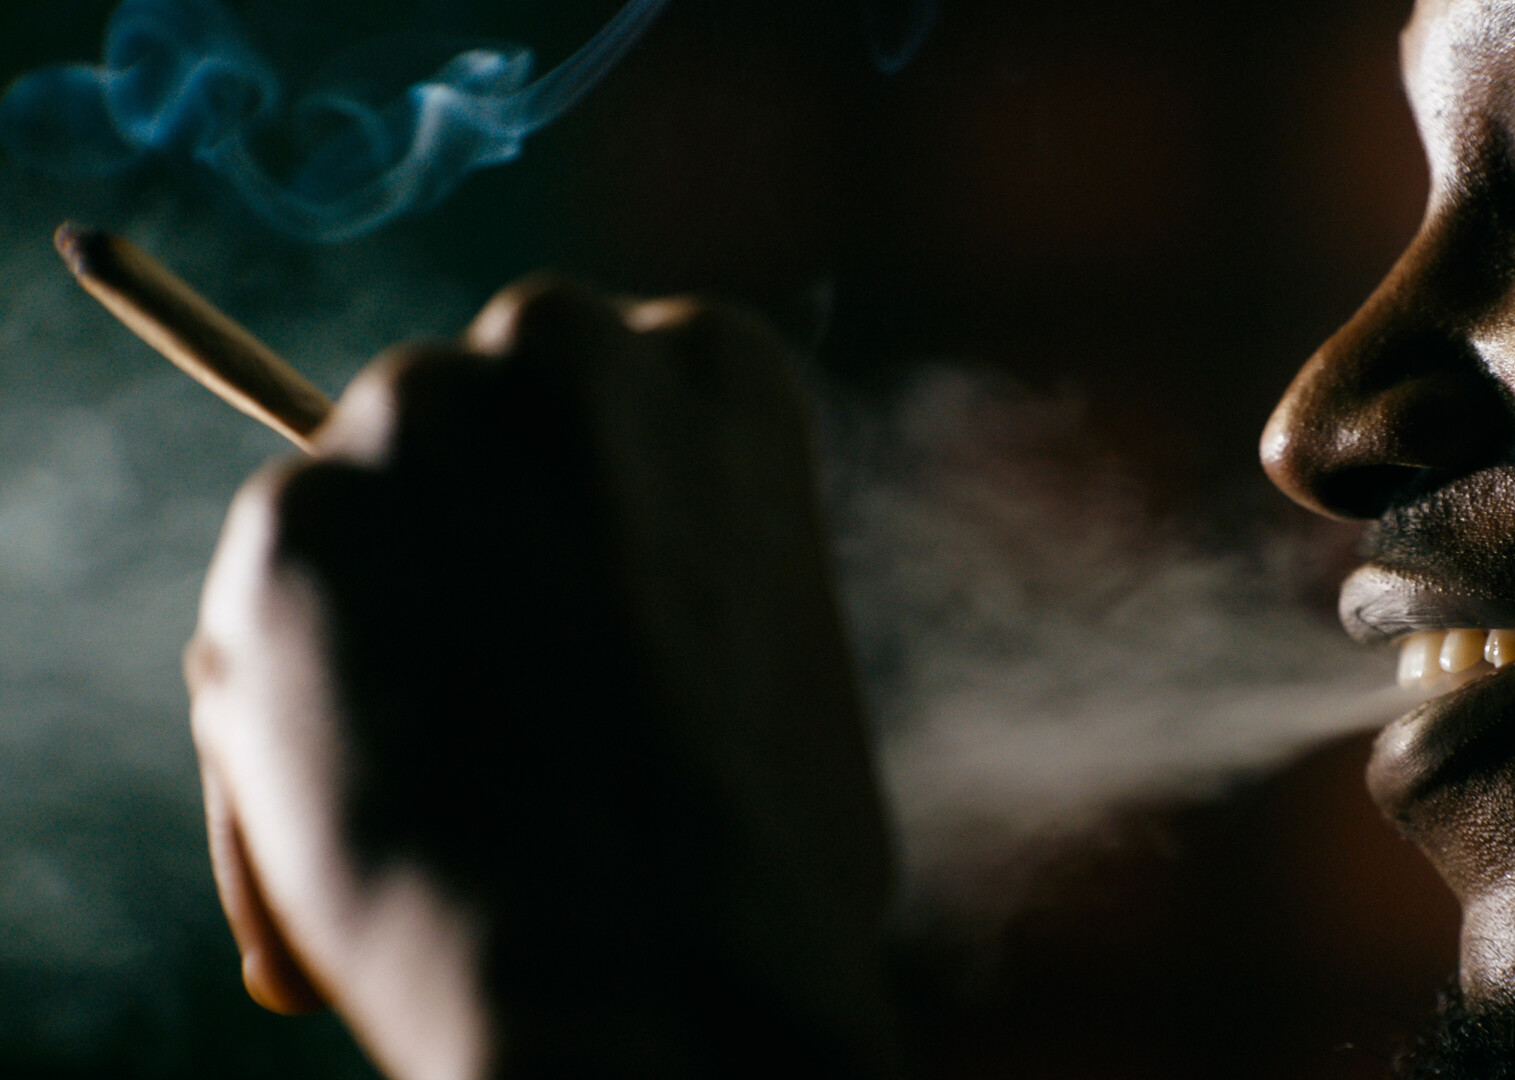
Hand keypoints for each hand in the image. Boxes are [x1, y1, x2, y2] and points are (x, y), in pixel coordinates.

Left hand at [185, 281, 896, 1078]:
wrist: (652, 966)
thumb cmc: (758, 849)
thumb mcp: (772, 650)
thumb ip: (676, 575)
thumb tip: (563, 605)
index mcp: (717, 364)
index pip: (606, 389)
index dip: (577, 504)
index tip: (576, 595)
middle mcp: (564, 345)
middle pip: (468, 417)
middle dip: (462, 527)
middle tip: (500, 681)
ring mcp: (416, 418)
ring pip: (354, 506)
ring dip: (367, 618)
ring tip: (439, 777)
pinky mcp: (287, 519)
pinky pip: (265, 613)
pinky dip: (286, 716)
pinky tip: (360, 813)